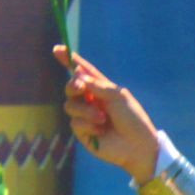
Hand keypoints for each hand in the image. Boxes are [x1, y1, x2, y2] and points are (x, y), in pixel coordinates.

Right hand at [58, 46, 161, 175]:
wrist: (137, 145)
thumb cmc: (133, 118)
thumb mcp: (117, 96)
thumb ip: (97, 85)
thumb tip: (78, 76)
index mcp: (101, 88)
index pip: (84, 72)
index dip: (70, 60)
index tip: (57, 49)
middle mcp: (91, 100)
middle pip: (71, 87)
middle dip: (73, 85)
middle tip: (81, 87)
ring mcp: (85, 116)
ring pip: (70, 105)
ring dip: (86, 110)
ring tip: (102, 118)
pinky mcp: (82, 132)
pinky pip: (75, 122)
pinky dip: (88, 124)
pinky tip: (101, 131)